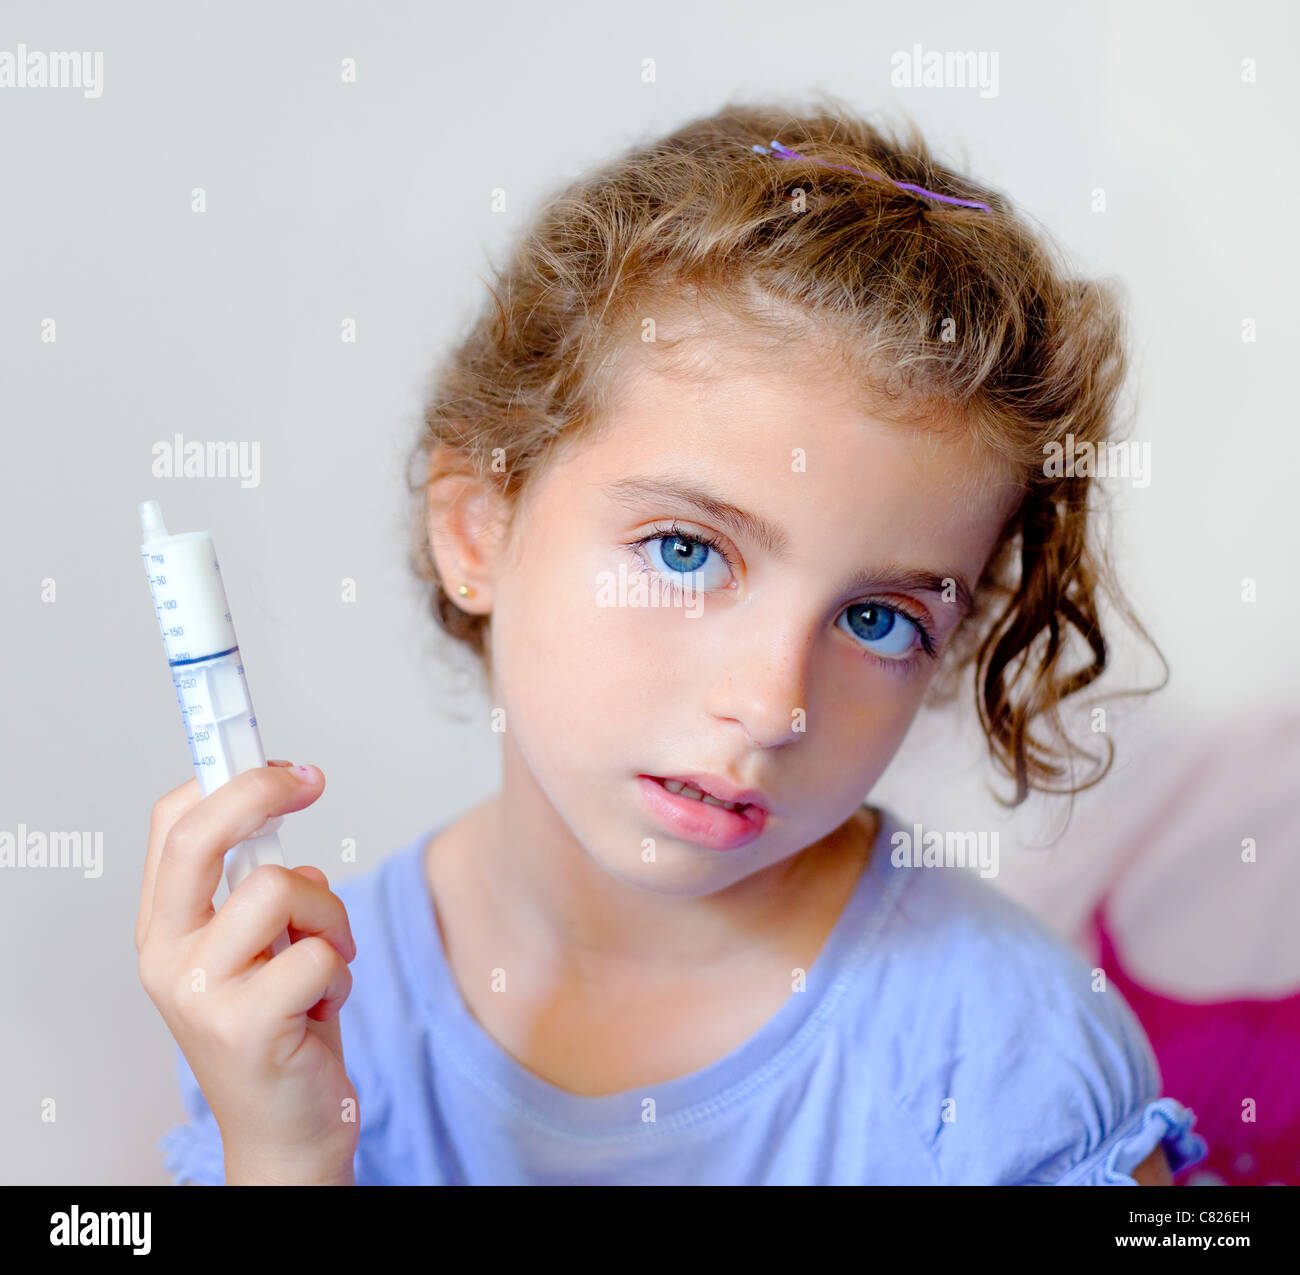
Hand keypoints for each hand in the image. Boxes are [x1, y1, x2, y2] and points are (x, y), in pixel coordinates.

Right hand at [136, 762, 358, 1184]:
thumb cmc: (283, 1028)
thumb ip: (258, 885)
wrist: (288, 1131)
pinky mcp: (245, 1025)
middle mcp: (167, 956)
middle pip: (202, 836)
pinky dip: (340, 971)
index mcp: (165, 927)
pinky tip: (324, 1005)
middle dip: (261, 789)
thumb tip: (284, 801)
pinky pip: (318, 953)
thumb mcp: (259, 946)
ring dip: (329, 916)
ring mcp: (200, 992)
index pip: (172, 824)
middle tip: (312, 780)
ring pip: (282, 888)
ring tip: (327, 959)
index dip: (227, 777)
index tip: (284, 765)